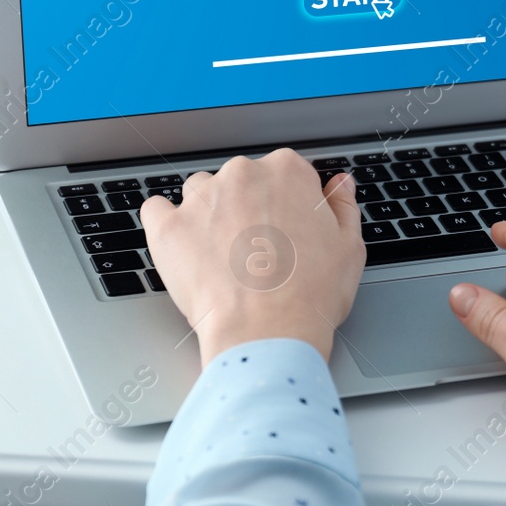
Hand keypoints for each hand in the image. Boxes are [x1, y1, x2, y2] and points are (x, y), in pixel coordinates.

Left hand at [141, 149, 364, 365]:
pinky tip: (182, 246)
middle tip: (258, 250)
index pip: (285, 173)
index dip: (288, 205)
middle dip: (248, 208)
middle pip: (242, 181)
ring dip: (209, 214)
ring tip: (222, 256)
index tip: (288, 229)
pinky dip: (166, 224)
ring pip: (201, 193)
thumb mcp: (349, 247)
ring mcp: (202, 199)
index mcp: (287, 172)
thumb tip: (339, 186)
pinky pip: (157, 210)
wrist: (267, 333)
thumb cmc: (310, 295)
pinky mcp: (168, 227)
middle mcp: (242, 174)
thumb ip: (342, 207)